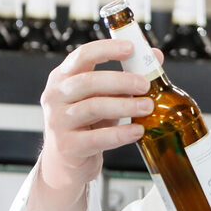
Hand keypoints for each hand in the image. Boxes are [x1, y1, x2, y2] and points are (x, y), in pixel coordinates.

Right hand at [37, 39, 161, 196]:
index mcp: (63, 77)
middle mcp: (55, 96)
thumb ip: (126, 75)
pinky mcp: (67, 146)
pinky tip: (137, 131)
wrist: (66, 161)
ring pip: (93, 108)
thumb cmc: (87, 123)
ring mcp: (58, 122)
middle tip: (145, 84)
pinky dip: (120, 134)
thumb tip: (155, 55)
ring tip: (148, 107)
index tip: (131, 48)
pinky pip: (97, 138)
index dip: (106, 49)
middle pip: (88, 82)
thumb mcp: (104, 96)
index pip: (82, 55)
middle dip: (120, 81)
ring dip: (124, 105)